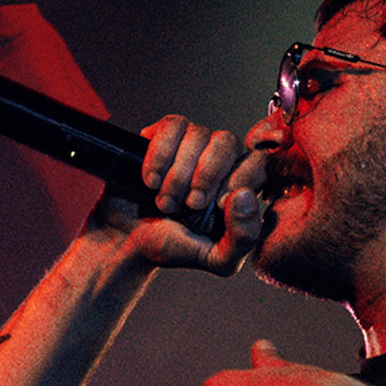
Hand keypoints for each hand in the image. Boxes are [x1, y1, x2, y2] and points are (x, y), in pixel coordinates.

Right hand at [88, 114, 268, 275]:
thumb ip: (244, 238)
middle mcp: (219, 159)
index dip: (241, 179)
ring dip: (179, 173)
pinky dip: (160, 155)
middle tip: (189, 205)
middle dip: (206, 176)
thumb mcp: (216, 259)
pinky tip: (150, 180)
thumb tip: (245, 195)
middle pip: (227, 141)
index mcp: (239, 184)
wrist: (127, 241)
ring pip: (198, 133)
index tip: (218, 206)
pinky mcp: (162, 136)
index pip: (259, 162)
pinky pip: (171, 126)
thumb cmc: (173, 248)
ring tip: (164, 202)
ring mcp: (191, 144)